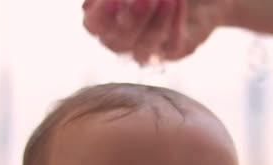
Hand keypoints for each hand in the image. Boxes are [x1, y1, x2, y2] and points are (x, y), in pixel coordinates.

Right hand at [83, 0, 235, 63]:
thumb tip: (106, 1)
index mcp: (105, 17)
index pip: (94, 25)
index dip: (102, 15)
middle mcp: (122, 38)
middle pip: (118, 43)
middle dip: (133, 19)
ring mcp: (147, 48)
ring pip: (144, 49)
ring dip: (155, 21)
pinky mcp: (172, 51)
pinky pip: (171, 45)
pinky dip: (175, 22)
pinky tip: (178, 1)